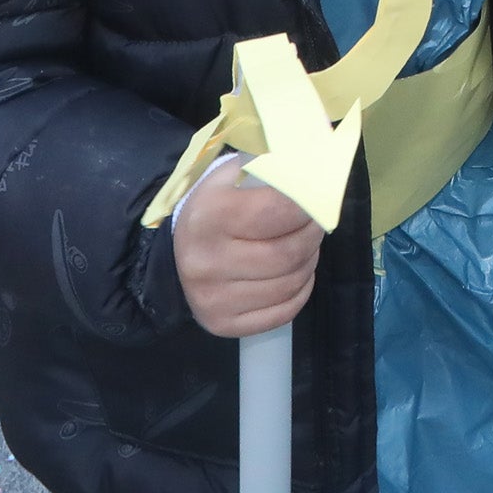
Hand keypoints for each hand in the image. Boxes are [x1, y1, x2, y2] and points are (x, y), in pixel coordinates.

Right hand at [172, 158, 326, 338]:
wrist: (174, 252)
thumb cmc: (214, 206)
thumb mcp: (233, 176)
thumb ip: (272, 168)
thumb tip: (317, 167)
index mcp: (210, 216)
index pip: (279, 210)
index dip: (309, 204)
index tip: (318, 198)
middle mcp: (206, 262)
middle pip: (289, 253)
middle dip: (312, 236)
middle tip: (314, 224)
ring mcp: (212, 299)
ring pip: (290, 283)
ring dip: (308, 262)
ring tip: (301, 247)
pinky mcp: (222, 324)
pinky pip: (284, 312)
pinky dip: (300, 291)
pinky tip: (292, 274)